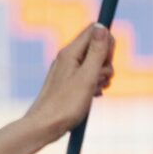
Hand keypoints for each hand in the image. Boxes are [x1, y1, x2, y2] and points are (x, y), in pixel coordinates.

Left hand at [30, 24, 115, 139]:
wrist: (45, 127)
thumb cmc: (66, 105)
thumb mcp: (87, 77)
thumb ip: (96, 52)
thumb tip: (102, 26)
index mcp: (71, 52)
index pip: (95, 31)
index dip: (107, 42)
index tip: (107, 60)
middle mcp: (68, 58)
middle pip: (97, 48)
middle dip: (106, 63)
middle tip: (98, 79)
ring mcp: (68, 71)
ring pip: (95, 64)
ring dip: (102, 77)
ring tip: (94, 91)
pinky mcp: (69, 83)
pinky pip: (88, 77)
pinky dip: (94, 85)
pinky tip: (92, 97)